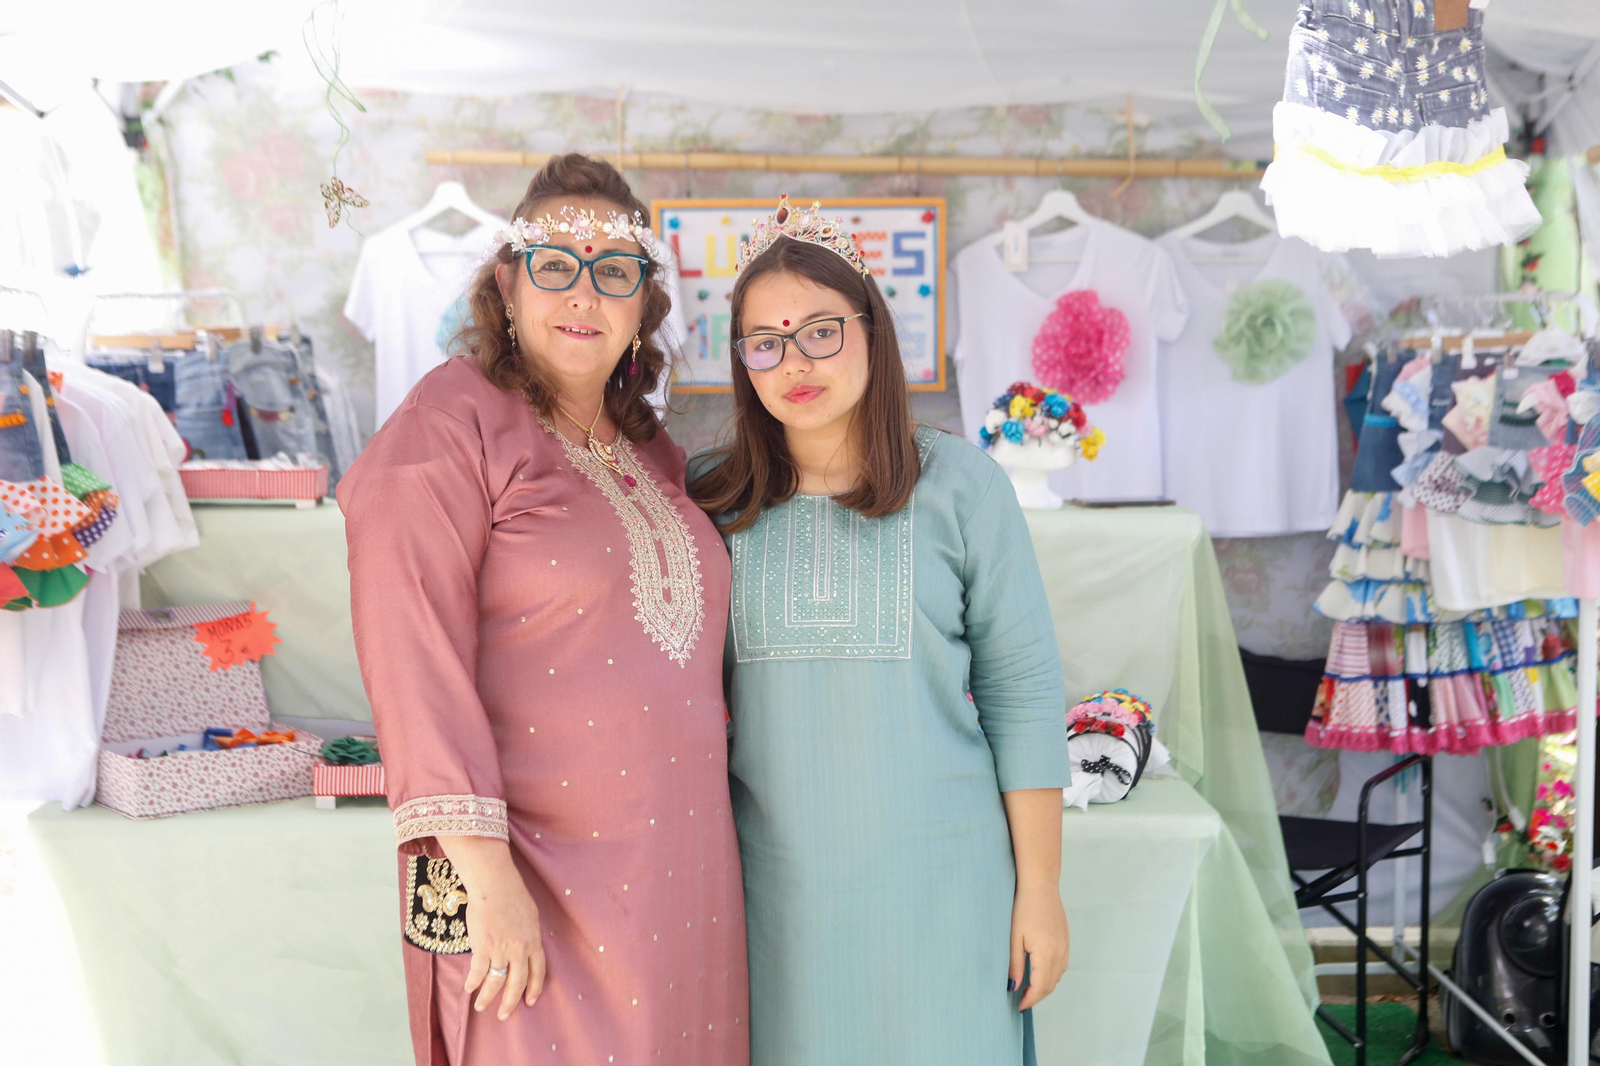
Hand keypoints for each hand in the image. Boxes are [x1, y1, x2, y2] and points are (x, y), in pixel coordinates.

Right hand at [441, 838, 546, 1020]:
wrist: (495, 885)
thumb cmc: (512, 894)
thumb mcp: (530, 915)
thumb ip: (529, 934)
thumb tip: (527, 944)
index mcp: (534, 941)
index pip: (538, 971)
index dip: (534, 988)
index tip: (531, 1000)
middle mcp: (520, 950)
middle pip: (517, 983)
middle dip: (511, 1002)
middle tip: (505, 1015)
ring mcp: (501, 950)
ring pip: (496, 982)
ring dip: (488, 997)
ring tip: (482, 1006)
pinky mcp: (483, 948)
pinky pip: (478, 972)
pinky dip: (472, 983)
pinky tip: (468, 988)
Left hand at [1010, 882, 1068, 1010]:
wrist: (1040, 885)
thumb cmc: (1024, 908)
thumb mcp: (1014, 938)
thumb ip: (1015, 964)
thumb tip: (1013, 987)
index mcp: (1046, 954)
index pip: (1041, 987)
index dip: (1030, 1000)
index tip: (1019, 1006)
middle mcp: (1060, 952)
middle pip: (1051, 984)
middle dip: (1037, 995)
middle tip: (1021, 999)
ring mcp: (1065, 946)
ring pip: (1058, 976)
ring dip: (1045, 985)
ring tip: (1028, 987)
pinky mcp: (1066, 939)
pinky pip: (1062, 964)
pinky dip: (1052, 973)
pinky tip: (1040, 971)